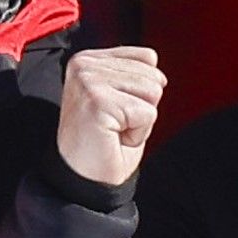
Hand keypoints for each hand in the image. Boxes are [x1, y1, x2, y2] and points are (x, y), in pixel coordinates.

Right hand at [45, 45, 165, 188]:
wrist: (85, 179)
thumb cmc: (105, 142)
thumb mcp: (122, 95)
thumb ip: (133, 71)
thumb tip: (152, 58)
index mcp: (88, 59)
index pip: (148, 58)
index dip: (142, 92)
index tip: (115, 111)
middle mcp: (83, 65)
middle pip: (153, 75)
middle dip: (143, 106)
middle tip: (114, 125)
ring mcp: (88, 82)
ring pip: (153, 92)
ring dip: (140, 121)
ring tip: (113, 131)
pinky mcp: (97, 102)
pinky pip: (148, 114)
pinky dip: (138, 134)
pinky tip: (112, 139)